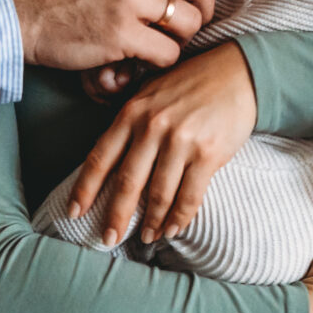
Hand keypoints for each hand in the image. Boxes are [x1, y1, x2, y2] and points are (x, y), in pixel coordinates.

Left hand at [69, 43, 257, 244]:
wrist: (239, 73)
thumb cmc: (193, 83)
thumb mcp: (152, 93)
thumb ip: (132, 121)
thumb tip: (112, 160)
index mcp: (132, 112)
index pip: (101, 158)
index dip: (85, 189)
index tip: (74, 213)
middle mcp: (152, 127)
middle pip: (127, 182)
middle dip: (115, 216)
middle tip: (107, 240)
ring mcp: (181, 141)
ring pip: (159, 194)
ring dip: (151, 221)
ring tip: (146, 236)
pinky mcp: (208, 154)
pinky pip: (189, 196)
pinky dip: (179, 218)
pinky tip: (173, 229)